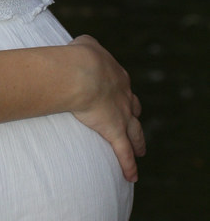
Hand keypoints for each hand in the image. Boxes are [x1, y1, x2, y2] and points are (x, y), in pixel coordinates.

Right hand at [68, 35, 144, 181]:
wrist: (83, 73)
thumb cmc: (80, 57)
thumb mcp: (84, 44)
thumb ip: (85, 46)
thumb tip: (79, 48)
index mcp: (117, 77)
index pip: (122, 88)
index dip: (121, 94)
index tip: (117, 98)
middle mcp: (125, 97)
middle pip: (134, 110)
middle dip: (135, 118)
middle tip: (136, 126)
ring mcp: (122, 116)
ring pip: (135, 132)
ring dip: (139, 142)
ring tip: (141, 151)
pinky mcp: (115, 132)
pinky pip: (124, 153)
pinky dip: (129, 165)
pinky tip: (132, 176)